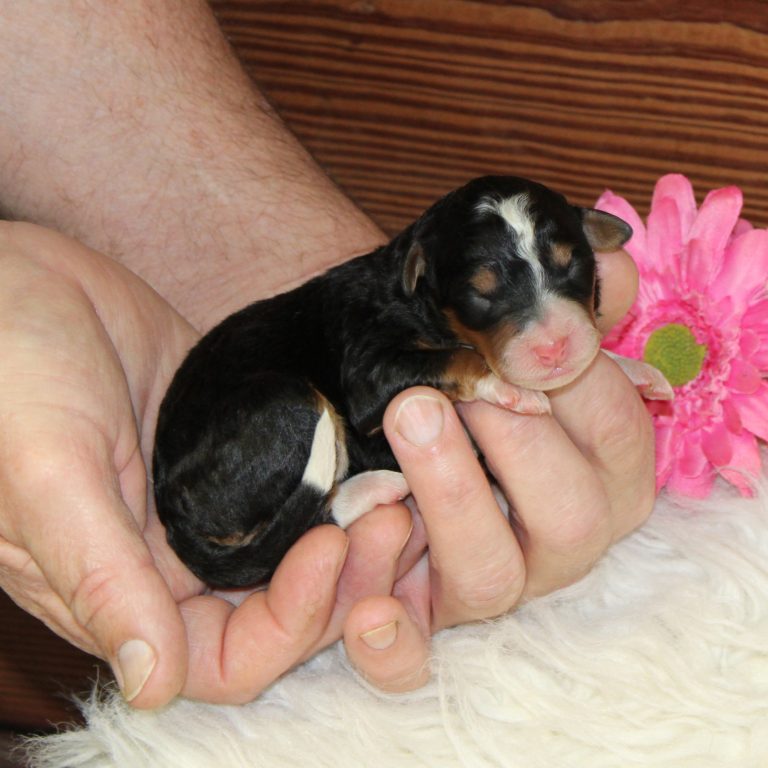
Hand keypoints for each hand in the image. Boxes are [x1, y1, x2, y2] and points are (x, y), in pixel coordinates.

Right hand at [0, 222, 416, 706]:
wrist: (27, 281)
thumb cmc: (10, 370)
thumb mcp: (48, 472)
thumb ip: (100, 576)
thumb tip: (154, 684)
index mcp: (128, 586)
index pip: (227, 656)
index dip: (288, 623)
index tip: (327, 548)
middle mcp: (178, 555)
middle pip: (284, 606)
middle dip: (345, 578)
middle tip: (389, 515)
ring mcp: (216, 498)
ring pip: (303, 544)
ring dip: (355, 527)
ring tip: (399, 484)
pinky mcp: (240, 444)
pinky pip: (303, 476)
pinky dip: (344, 473)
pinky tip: (381, 448)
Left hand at [339, 249, 653, 689]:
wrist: (379, 401)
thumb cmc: (453, 359)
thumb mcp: (498, 321)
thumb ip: (555, 299)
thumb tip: (610, 261)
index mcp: (602, 465)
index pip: (618, 428)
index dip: (569, 379)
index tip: (509, 337)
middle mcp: (560, 533)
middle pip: (572, 514)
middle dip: (516, 440)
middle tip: (454, 382)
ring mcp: (493, 579)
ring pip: (492, 578)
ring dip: (450, 497)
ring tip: (408, 416)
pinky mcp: (425, 614)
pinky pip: (414, 661)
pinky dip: (391, 646)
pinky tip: (362, 612)